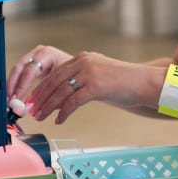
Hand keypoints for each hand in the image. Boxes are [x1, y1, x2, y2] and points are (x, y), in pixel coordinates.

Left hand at [9, 46, 157, 123]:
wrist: (144, 82)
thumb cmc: (125, 81)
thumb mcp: (101, 72)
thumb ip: (84, 76)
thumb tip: (66, 90)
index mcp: (84, 58)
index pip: (56, 72)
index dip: (43, 87)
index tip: (34, 98)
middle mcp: (84, 62)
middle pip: (54, 81)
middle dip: (41, 98)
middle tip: (33, 110)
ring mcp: (89, 74)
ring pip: (61, 92)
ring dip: (48, 107)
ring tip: (41, 117)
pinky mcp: (95, 87)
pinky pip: (73, 102)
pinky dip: (63, 113)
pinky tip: (59, 120)